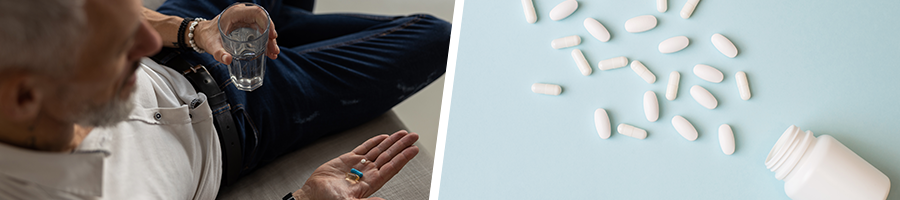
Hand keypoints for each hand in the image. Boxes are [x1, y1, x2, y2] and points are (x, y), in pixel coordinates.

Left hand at [193, 4, 279, 63]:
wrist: (202, 35)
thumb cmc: (206, 36)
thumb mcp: (211, 45)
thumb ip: (219, 53)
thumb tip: (227, 60)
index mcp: (235, 13)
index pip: (257, 13)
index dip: (268, 23)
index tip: (272, 36)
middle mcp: (241, 14)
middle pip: (263, 21)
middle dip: (271, 35)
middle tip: (274, 49)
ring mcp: (245, 20)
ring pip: (263, 27)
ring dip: (269, 40)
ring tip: (273, 53)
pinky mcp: (246, 26)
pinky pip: (259, 31)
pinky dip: (265, 41)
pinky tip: (268, 52)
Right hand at [293, 130, 419, 199]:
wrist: (311, 196)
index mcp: (370, 183)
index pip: (392, 167)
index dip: (403, 158)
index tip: (414, 149)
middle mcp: (367, 173)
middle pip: (389, 156)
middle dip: (402, 146)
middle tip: (414, 136)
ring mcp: (358, 166)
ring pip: (379, 150)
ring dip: (392, 142)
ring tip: (403, 134)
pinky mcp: (347, 160)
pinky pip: (364, 148)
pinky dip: (374, 141)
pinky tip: (383, 137)